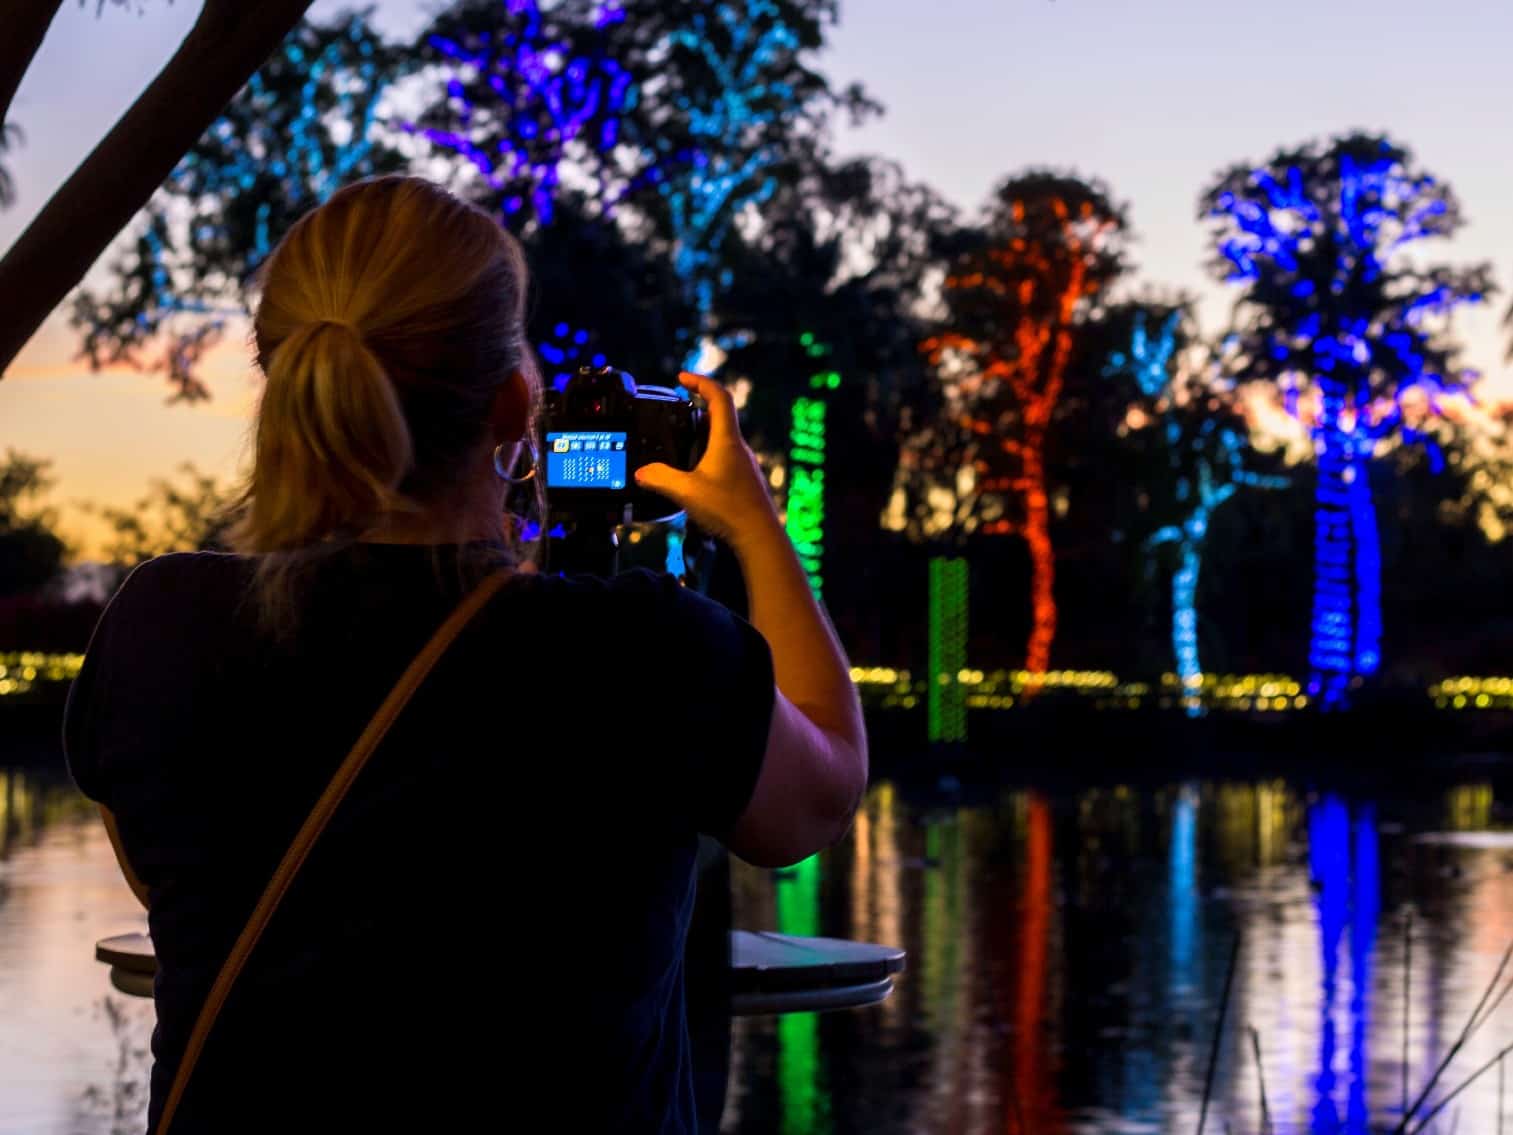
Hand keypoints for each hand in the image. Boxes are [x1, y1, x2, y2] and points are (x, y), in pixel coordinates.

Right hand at [635, 372, 780, 550]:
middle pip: (719, 417)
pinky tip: (694, 475)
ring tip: (680, 445)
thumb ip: (659, 479)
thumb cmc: (729, 510)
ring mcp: (743, 465)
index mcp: (726, 441)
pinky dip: (707, 457)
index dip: (700, 382)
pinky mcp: (744, 481)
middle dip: (696, 410)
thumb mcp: (686, 492)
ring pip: (722, 440)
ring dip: (701, 436)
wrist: (759, 537)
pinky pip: (724, 459)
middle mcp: (738, 448)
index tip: (682, 378)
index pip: (718, 397)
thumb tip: (641, 472)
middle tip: (676, 412)